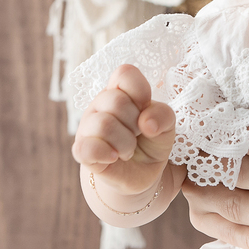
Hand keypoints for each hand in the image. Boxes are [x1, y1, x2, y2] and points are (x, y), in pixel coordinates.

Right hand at [72, 64, 177, 199]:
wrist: (141, 175)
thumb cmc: (151, 143)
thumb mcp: (166, 127)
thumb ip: (163, 116)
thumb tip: (146, 123)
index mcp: (120, 91)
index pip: (124, 73)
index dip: (139, 91)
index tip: (145, 109)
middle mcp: (100, 105)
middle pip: (116, 101)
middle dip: (135, 124)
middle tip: (137, 135)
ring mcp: (87, 127)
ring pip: (103, 124)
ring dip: (125, 143)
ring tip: (128, 150)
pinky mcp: (82, 151)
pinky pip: (86, 147)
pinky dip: (105, 153)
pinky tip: (114, 158)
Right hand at [182, 124, 248, 248]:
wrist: (220, 158)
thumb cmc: (247, 137)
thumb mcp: (246, 122)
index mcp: (208, 129)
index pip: (230, 133)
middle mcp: (199, 160)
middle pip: (237, 172)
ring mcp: (199, 191)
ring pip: (235, 205)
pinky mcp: (202, 216)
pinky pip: (228, 231)